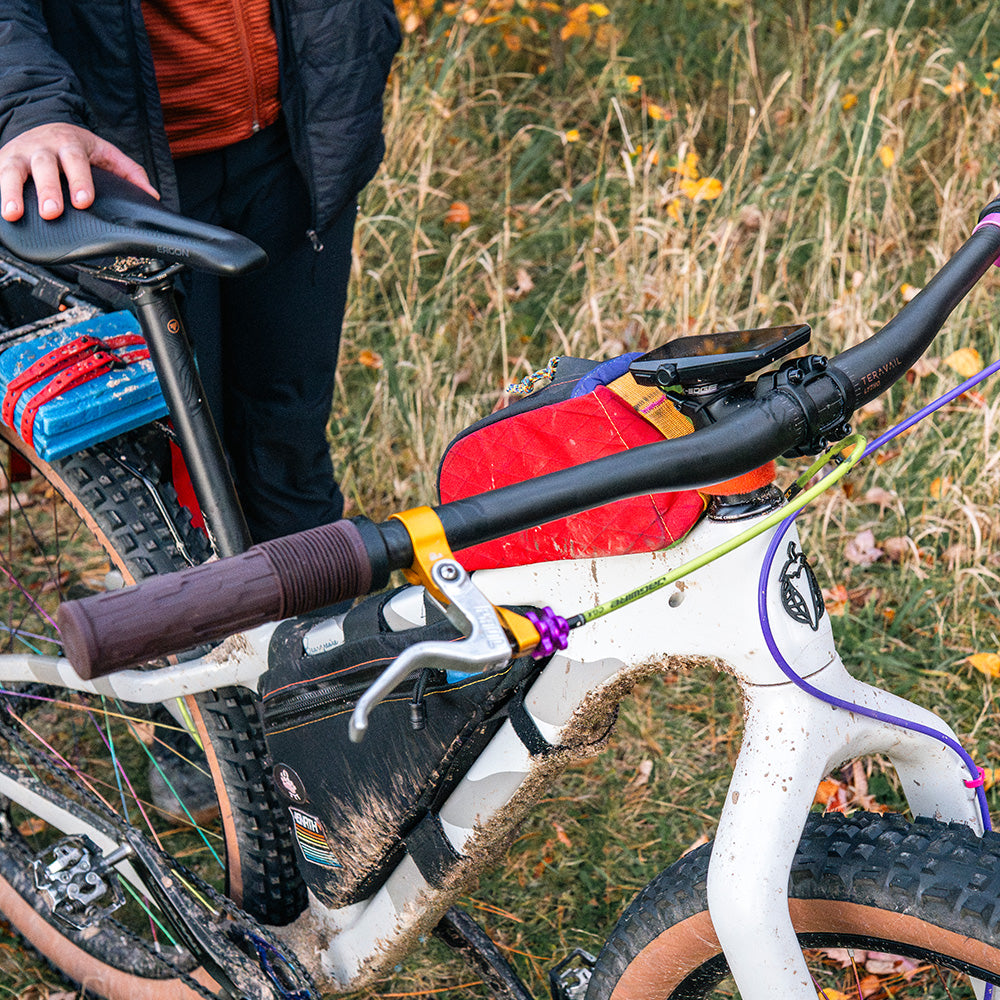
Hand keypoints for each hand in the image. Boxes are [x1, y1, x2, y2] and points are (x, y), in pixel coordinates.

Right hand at [0, 122, 158, 221]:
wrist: (40, 122)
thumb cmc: (74, 145)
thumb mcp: (103, 152)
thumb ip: (128, 171)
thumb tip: (152, 195)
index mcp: (70, 144)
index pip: (76, 161)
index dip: (80, 181)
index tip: (84, 201)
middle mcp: (42, 148)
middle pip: (44, 166)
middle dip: (48, 189)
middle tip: (52, 212)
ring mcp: (19, 154)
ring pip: (12, 170)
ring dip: (11, 192)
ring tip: (13, 213)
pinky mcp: (0, 161)